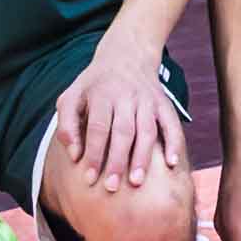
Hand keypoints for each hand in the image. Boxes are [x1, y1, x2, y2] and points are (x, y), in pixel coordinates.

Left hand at [53, 39, 187, 191]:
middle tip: (111, 187)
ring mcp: (148, 100)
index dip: (93, 153)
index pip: (98, 128)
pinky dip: (173, 143)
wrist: (127, 54)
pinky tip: (171, 163)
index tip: (89, 178)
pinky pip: (171, 124)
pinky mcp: (163, 103)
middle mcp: (126, 96)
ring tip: (136, 182)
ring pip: (147, 131)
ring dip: (142, 157)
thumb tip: (74, 155)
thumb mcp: (72, 95)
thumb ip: (67, 124)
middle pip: (123, 132)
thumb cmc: (94, 83)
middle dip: (116, 161)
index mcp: (102, 94)